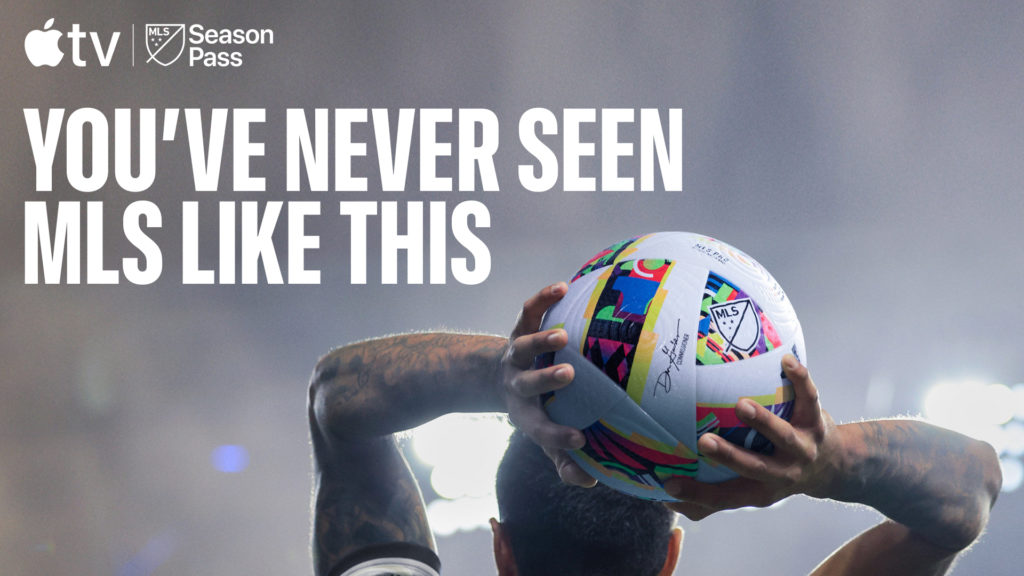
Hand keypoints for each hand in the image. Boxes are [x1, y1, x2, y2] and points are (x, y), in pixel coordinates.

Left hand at [501, 282, 595, 486]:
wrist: (498, 377)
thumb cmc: (536, 409)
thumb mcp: (544, 436)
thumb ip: (563, 460)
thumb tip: (591, 481)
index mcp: (526, 414)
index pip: (541, 429)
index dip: (558, 435)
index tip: (581, 439)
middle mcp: (519, 384)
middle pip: (527, 383)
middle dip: (545, 379)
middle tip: (568, 374)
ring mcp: (516, 353)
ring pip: (522, 345)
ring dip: (540, 340)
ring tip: (562, 336)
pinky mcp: (519, 327)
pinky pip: (528, 311)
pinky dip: (542, 299)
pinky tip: (563, 286)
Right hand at [664, 355, 840, 519]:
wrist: (836, 467)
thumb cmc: (776, 473)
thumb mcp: (750, 489)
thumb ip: (712, 494)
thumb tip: (664, 495)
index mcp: (760, 490)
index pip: (725, 497)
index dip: (697, 494)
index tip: (669, 484)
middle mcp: (783, 474)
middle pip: (755, 468)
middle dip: (730, 456)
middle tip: (704, 442)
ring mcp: (802, 449)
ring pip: (783, 436)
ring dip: (763, 422)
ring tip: (740, 405)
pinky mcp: (817, 423)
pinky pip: (810, 399)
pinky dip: (800, 381)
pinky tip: (786, 361)